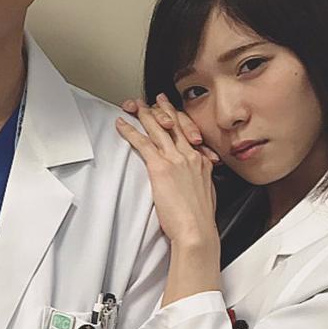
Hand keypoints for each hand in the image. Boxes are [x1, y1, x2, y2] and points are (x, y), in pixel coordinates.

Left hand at [116, 95, 218, 250]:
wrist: (196, 229)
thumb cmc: (199, 218)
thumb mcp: (206, 192)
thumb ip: (198, 179)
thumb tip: (194, 179)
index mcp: (202, 161)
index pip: (189, 133)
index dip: (179, 120)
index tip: (173, 113)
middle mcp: (191, 155)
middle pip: (175, 125)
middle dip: (163, 109)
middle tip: (155, 99)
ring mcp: (176, 159)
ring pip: (158, 129)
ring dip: (144, 114)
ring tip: (134, 105)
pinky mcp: (161, 167)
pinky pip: (142, 143)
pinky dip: (130, 131)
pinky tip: (121, 124)